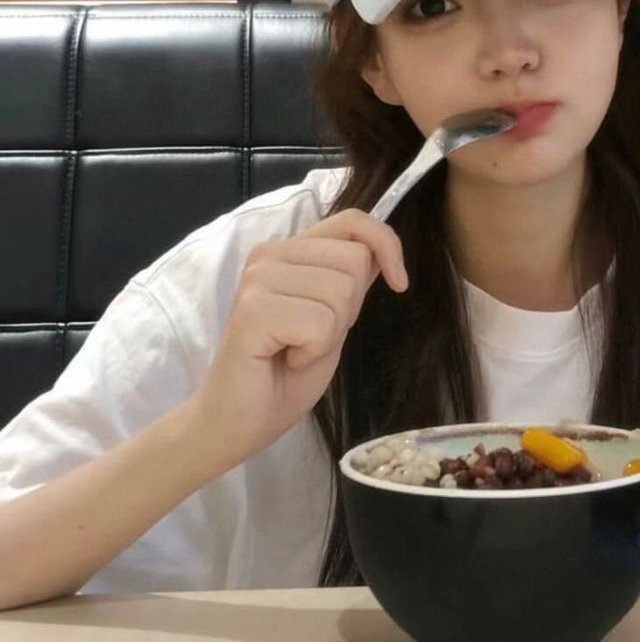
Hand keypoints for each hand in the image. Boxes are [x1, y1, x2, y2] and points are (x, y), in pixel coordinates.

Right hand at [186, 209, 407, 470]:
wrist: (239, 421)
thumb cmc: (285, 374)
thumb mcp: (334, 318)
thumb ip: (349, 280)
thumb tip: (380, 249)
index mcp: (288, 250)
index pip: (353, 221)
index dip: (386, 246)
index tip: (399, 283)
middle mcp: (268, 254)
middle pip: (354, 260)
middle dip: (349, 309)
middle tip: (311, 337)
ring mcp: (258, 279)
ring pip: (341, 292)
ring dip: (330, 334)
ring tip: (295, 348)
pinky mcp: (252, 311)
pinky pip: (320, 323)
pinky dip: (314, 351)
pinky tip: (286, 359)